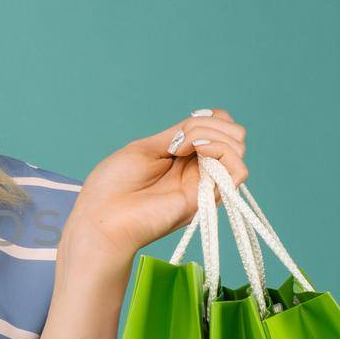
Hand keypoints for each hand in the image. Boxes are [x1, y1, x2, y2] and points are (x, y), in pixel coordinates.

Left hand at [69, 108, 248, 257]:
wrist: (101, 219)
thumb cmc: (112, 186)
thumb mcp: (146, 148)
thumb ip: (178, 135)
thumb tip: (204, 122)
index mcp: (182, 158)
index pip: (219, 128)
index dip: (209, 119)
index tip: (181, 129)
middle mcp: (197, 171)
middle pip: (232, 135)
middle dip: (210, 124)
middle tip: (179, 141)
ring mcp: (203, 185)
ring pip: (238, 148)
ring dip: (213, 135)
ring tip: (182, 146)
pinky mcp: (206, 199)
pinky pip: (238, 171)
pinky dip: (221, 150)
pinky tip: (196, 151)